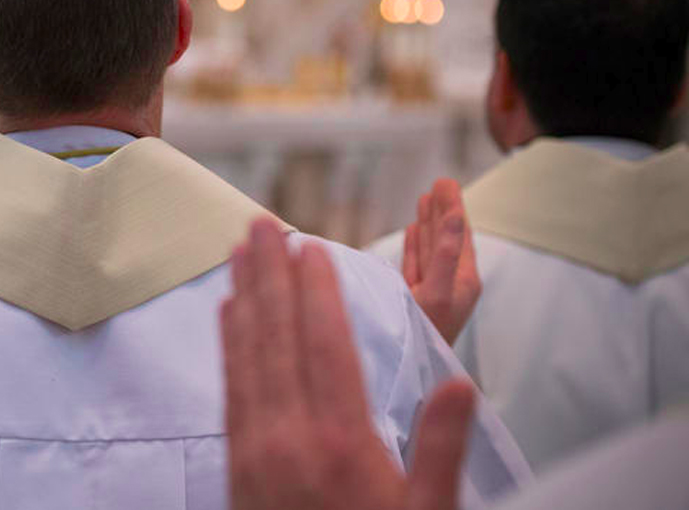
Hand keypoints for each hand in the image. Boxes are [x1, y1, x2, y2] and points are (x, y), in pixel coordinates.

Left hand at [222, 218, 475, 509]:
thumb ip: (439, 451)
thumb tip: (460, 386)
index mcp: (342, 443)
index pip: (326, 347)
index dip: (317, 293)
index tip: (311, 249)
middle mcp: (291, 437)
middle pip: (277, 338)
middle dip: (269, 276)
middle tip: (261, 223)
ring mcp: (256, 449)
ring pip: (247, 356)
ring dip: (243, 296)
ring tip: (239, 249)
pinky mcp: (236, 464)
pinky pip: (230, 388)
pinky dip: (229, 343)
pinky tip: (228, 312)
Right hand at [402, 179, 479, 344]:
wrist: (409, 370)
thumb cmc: (426, 334)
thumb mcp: (439, 292)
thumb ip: (447, 252)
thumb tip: (456, 214)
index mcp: (463, 280)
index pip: (460, 234)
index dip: (453, 207)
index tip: (447, 182)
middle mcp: (451, 283)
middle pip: (447, 238)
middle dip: (443, 211)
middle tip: (439, 183)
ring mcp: (432, 290)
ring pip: (432, 249)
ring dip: (429, 224)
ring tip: (425, 200)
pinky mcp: (414, 297)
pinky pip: (417, 264)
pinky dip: (416, 245)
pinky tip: (413, 232)